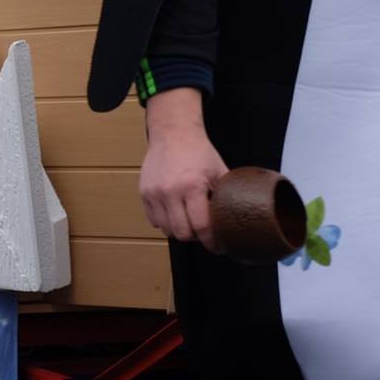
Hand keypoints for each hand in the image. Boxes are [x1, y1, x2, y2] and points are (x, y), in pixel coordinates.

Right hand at [138, 88, 226, 251]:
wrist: (173, 133)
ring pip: (166, 229)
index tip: (218, 246)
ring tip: (188, 221)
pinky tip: (174, 213)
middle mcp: (171, 191)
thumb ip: (224, 195)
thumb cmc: (198, 151)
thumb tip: (235, 217)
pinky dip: (164, 222)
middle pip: (182, 233)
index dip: (211, 241)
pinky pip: (153, 220)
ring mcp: (154, 193)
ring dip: (179, 230)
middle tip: (203, 232)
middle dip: (195, 237)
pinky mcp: (144, 193)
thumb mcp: (218, 171)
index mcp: (193, 186)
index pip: (201, 226)